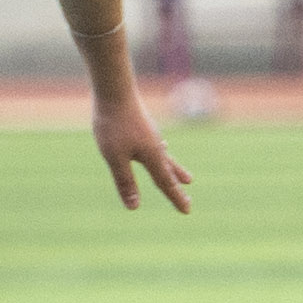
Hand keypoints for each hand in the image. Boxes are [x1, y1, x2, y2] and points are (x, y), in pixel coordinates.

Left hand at [91, 96, 194, 214]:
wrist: (114, 91)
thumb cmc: (113, 126)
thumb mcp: (115, 158)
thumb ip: (125, 181)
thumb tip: (134, 207)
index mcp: (152, 157)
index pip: (165, 184)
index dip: (176, 199)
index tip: (187, 211)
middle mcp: (156, 147)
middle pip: (169, 172)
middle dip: (178, 187)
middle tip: (189, 199)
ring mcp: (151, 136)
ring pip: (167, 158)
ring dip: (175, 170)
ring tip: (187, 179)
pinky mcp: (144, 127)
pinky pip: (158, 145)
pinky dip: (164, 153)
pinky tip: (163, 147)